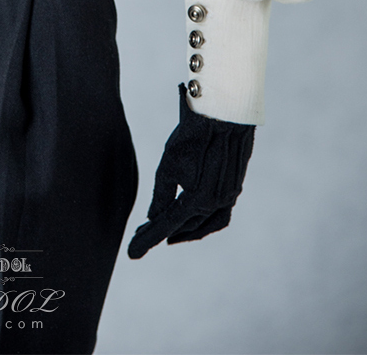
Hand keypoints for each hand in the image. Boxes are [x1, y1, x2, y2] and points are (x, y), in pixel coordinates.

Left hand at [127, 84, 254, 258]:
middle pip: (185, 227)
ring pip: (207, 225)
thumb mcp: (168, 163)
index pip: (166, 226)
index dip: (148, 239)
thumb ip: (161, 195)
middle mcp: (215, 203)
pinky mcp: (234, 186)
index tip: (132, 253)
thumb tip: (154, 217)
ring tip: (171, 232)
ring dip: (187, 231)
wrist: (224, 112)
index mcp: (197, 199)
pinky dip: (205, 220)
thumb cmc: (192, 134)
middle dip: (163, 233)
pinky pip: (220, 214)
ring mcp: (228, 196)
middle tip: (144, 235)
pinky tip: (195, 215)